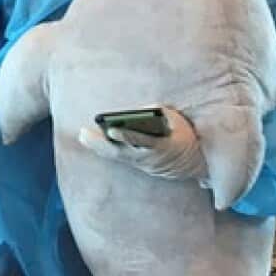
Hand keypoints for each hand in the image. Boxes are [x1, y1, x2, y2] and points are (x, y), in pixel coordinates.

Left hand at [78, 106, 207, 180]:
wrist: (193, 163)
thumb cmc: (184, 136)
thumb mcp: (178, 121)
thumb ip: (160, 112)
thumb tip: (139, 110)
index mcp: (161, 146)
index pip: (141, 141)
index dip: (126, 137)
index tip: (111, 130)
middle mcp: (148, 158)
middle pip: (120, 153)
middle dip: (100, 144)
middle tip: (83, 133)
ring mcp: (141, 164)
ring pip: (117, 156)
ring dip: (98, 146)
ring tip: (82, 135)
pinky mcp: (137, 165)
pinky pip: (119, 157)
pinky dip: (105, 149)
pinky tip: (92, 141)